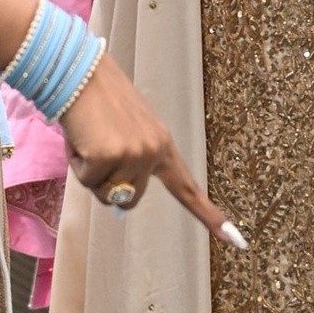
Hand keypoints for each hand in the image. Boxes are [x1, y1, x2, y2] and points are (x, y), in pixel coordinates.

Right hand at [62, 54, 238, 244]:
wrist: (78, 72)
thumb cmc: (95, 102)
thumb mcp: (125, 134)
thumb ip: (130, 166)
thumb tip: (119, 202)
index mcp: (162, 145)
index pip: (188, 188)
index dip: (210, 216)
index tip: (237, 240)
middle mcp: (155, 151)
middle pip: (129, 199)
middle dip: (108, 184)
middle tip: (97, 145)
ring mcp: (135, 154)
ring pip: (105, 193)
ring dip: (90, 172)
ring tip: (89, 137)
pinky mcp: (110, 156)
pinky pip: (87, 181)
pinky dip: (77, 163)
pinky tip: (81, 137)